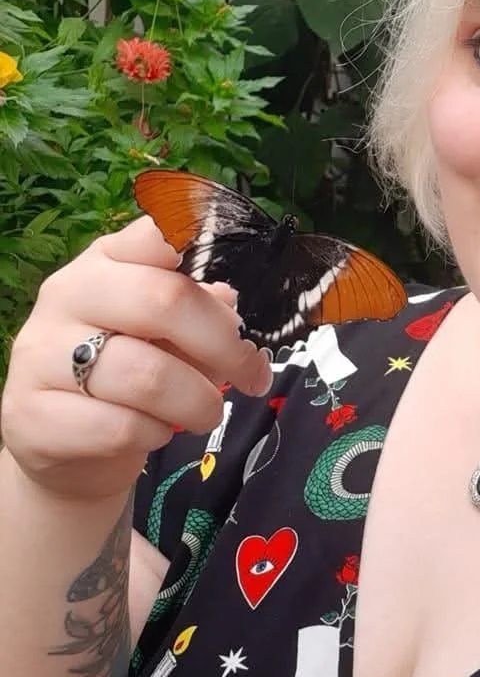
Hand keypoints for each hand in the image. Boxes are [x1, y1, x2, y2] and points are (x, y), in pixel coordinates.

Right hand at [0, 216, 272, 501]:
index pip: (155, 233)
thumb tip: (230, 303)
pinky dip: (155, 434)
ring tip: (207, 413)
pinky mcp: (31, 414)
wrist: (64, 443)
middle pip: (164, 302)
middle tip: (253, 375)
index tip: (237, 277)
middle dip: (225, 346)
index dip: (203, 243)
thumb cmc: (130, 373)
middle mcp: (68, 293)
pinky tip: (155, 432)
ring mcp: (41, 352)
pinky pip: (120, 427)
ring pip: (147, 376)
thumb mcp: (168, 335)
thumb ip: (201, 314)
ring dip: (197, 402)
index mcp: (108, 260)